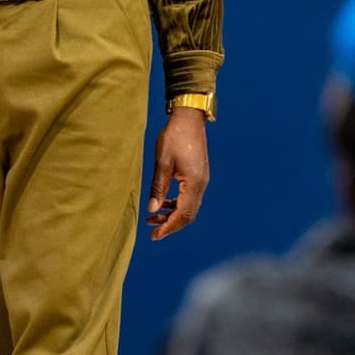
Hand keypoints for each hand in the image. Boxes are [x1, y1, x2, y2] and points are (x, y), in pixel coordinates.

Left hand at [145, 107, 209, 240]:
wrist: (189, 118)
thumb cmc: (174, 136)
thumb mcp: (162, 162)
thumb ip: (158, 187)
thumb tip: (152, 209)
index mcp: (194, 183)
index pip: (182, 214)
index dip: (168, 227)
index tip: (155, 237)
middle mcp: (201, 184)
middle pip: (188, 214)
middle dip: (170, 224)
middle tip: (152, 232)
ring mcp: (201, 179)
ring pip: (189, 206)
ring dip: (172, 214)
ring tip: (153, 217)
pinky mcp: (198, 174)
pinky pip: (189, 197)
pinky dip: (177, 204)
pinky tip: (163, 203)